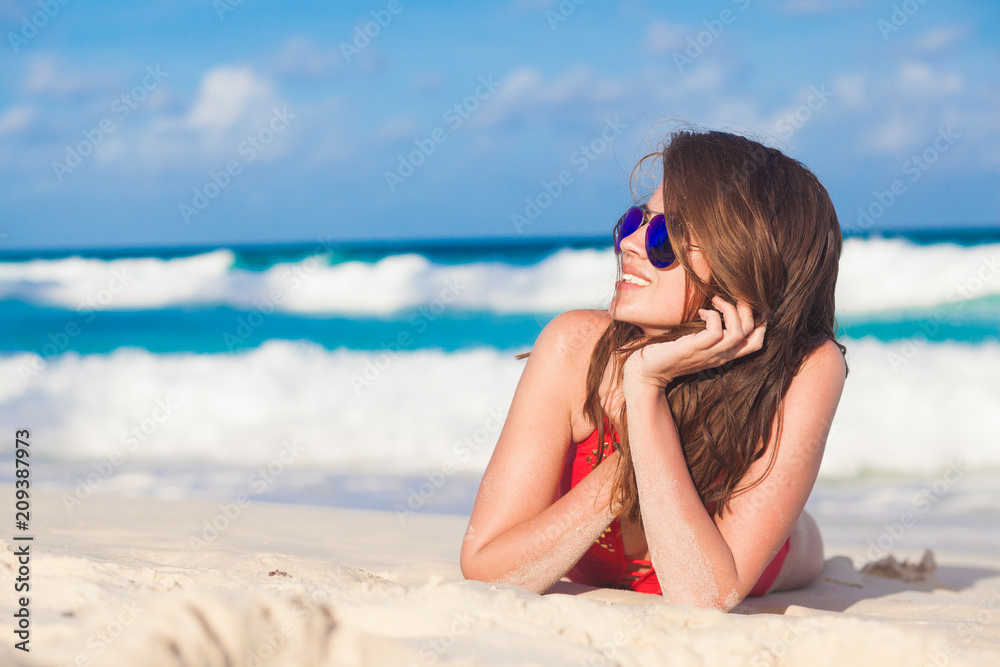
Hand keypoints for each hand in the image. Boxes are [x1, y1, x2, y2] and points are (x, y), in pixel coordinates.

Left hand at [622, 296, 765, 388]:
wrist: (647, 371)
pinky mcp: (694, 349)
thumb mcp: (696, 343)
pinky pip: (716, 331)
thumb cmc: (669, 353)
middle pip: (754, 336)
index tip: (746, 305)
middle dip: (749, 311)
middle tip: (732, 297)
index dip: (760, 322)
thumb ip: (708, 333)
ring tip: (717, 301)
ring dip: (731, 310)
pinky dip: (713, 316)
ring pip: (739, 332)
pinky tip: (702, 312)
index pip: (756, 342)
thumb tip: (715, 308)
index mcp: (724, 355)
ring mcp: (709, 353)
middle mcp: (720, 356)